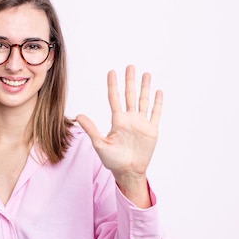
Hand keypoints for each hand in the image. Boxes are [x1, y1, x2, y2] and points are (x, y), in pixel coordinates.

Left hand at [76, 65, 161, 205]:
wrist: (128, 172)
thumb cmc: (112, 160)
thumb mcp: (100, 144)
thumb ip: (91, 129)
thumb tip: (79, 115)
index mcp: (117, 121)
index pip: (114, 98)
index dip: (113, 85)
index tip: (112, 71)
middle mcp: (129, 119)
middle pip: (130, 95)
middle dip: (130, 81)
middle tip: (130, 66)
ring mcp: (141, 124)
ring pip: (143, 101)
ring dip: (145, 88)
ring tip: (146, 74)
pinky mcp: (151, 130)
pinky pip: (155, 114)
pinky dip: (157, 103)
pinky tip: (158, 92)